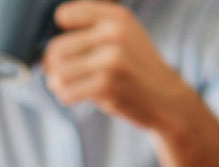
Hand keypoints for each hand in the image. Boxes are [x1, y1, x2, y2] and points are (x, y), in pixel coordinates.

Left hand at [42, 0, 197, 132]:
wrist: (167, 99)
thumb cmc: (135, 68)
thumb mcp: (123, 35)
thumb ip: (92, 27)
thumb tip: (51, 36)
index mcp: (116, 16)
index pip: (65, 15)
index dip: (62, 35)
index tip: (72, 52)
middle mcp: (114, 32)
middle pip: (56, 49)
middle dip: (54, 67)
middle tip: (65, 76)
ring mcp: (111, 58)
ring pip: (58, 73)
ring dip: (58, 85)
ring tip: (71, 87)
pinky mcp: (107, 84)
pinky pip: (67, 92)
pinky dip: (67, 97)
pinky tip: (78, 97)